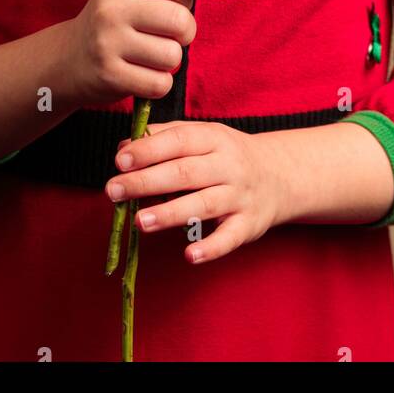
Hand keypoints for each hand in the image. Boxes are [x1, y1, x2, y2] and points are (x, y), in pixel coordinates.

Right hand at [68, 0, 196, 108]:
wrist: (69, 58)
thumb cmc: (115, 19)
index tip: (171, 3)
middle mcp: (112, 8)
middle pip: (180, 21)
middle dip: (184, 32)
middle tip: (168, 35)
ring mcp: (108, 43)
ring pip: (173, 56)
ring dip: (169, 60)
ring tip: (151, 55)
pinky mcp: (110, 76)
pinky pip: (160, 84)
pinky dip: (158, 84)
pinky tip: (142, 74)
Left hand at [104, 120, 285, 263]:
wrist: (280, 175)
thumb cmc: (226, 155)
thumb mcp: (203, 136)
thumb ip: (165, 138)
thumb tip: (125, 147)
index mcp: (213, 138)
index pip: (178, 141)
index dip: (149, 150)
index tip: (120, 160)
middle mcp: (228, 165)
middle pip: (185, 173)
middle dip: (146, 182)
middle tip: (113, 190)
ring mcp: (240, 196)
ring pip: (203, 204)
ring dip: (170, 213)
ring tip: (140, 222)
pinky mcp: (249, 225)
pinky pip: (229, 237)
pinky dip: (211, 247)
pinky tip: (190, 255)